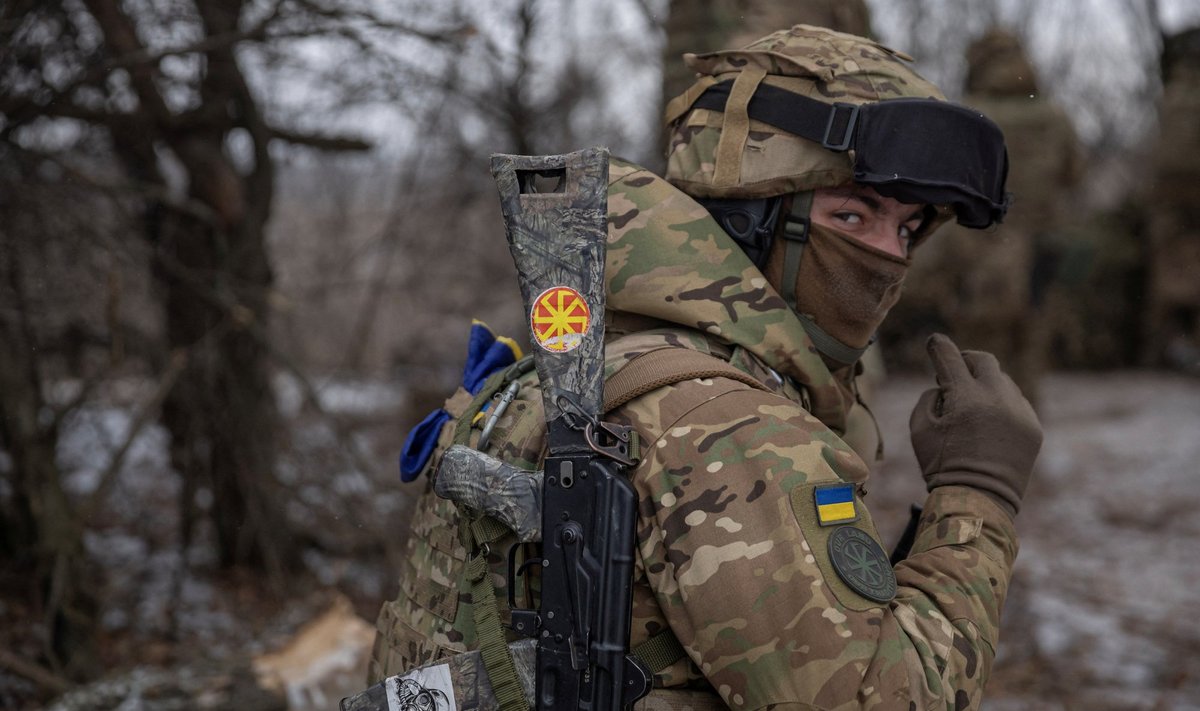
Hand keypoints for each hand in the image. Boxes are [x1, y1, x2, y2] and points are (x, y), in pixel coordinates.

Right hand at [909, 334, 1042, 516]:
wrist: (978, 500)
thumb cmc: (942, 465)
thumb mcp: (919, 429)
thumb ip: (929, 398)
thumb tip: (944, 385)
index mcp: (965, 398)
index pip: (950, 358)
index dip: (939, 347)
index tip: (934, 342)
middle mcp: (996, 399)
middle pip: (983, 361)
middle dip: (966, 361)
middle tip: (956, 371)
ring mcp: (1019, 412)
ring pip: (1002, 382)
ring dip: (985, 386)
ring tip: (972, 405)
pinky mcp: (1033, 427)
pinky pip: (1017, 403)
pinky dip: (1002, 405)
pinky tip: (990, 423)